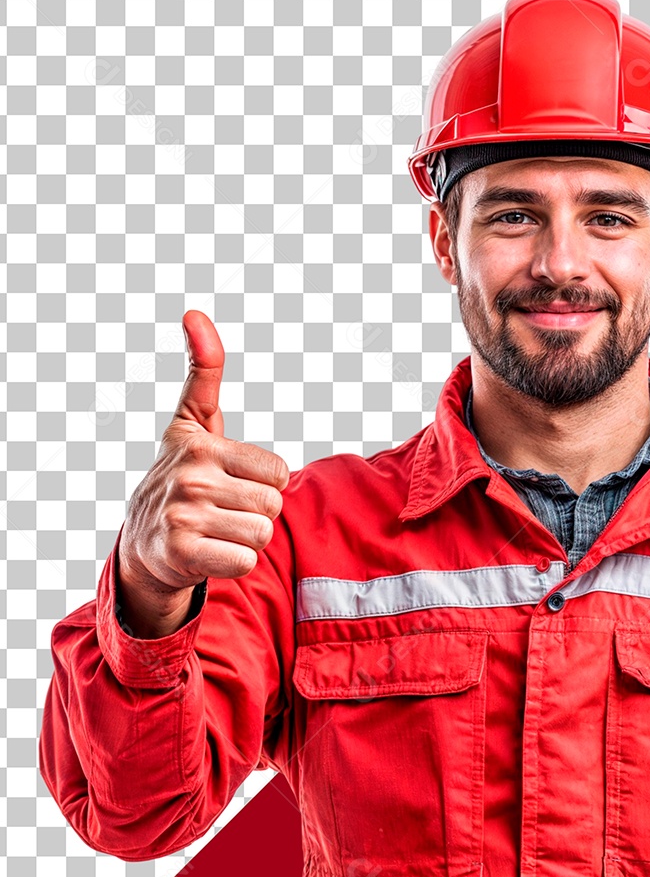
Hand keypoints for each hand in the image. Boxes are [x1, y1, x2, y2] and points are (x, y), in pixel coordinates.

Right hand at [117, 310, 290, 636]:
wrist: (144, 544)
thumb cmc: (182, 476)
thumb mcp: (192, 422)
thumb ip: (203, 370)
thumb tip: (194, 313)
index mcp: (199, 443)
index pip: (279, 472)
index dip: (263, 483)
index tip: (230, 481)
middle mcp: (187, 476)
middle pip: (273, 505)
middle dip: (256, 513)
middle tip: (223, 511)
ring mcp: (182, 515)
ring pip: (262, 534)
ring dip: (246, 539)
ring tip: (215, 532)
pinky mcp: (181, 553)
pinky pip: (245, 561)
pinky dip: (235, 564)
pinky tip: (209, 554)